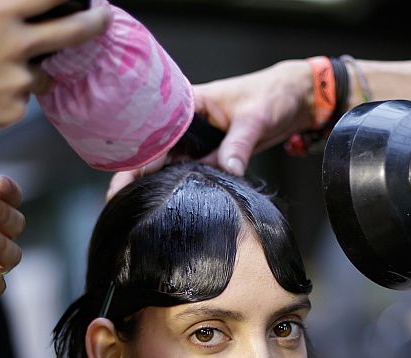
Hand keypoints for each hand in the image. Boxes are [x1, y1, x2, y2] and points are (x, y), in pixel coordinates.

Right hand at [0, 0, 111, 159]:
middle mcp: (17, 46)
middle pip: (74, 31)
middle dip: (97, 22)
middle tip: (105, 18)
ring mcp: (19, 82)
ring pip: (44, 72)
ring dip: (35, 68)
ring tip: (1, 67)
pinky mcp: (15, 110)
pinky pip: (23, 99)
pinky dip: (12, 94)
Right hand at [106, 60, 312, 198]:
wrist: (295, 100)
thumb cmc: (273, 96)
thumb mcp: (256, 117)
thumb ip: (239, 144)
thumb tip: (228, 170)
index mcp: (188, 103)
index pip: (155, 129)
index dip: (137, 153)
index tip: (123, 178)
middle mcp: (186, 123)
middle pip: (153, 150)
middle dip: (134, 174)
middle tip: (116, 202)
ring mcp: (197, 140)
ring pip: (167, 165)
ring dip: (154, 184)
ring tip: (133, 208)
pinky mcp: (209, 155)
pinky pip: (190, 172)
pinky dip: (180, 187)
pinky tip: (166, 205)